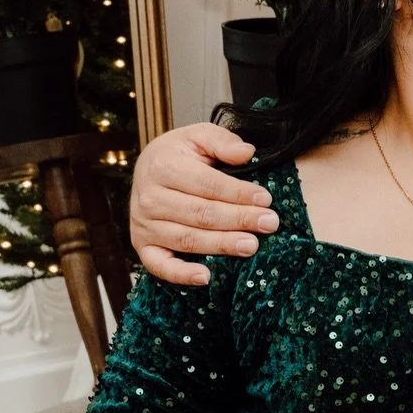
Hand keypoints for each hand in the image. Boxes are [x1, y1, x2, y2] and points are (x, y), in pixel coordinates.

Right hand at [128, 123, 279, 285]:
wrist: (148, 168)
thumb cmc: (181, 154)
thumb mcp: (200, 136)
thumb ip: (222, 142)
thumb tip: (246, 152)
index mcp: (162, 166)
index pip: (207, 184)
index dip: (239, 193)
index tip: (266, 199)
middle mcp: (149, 197)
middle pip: (200, 213)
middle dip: (239, 219)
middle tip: (269, 224)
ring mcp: (143, 224)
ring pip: (187, 239)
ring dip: (221, 245)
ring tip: (251, 246)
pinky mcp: (142, 245)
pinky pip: (159, 265)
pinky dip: (181, 275)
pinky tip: (206, 277)